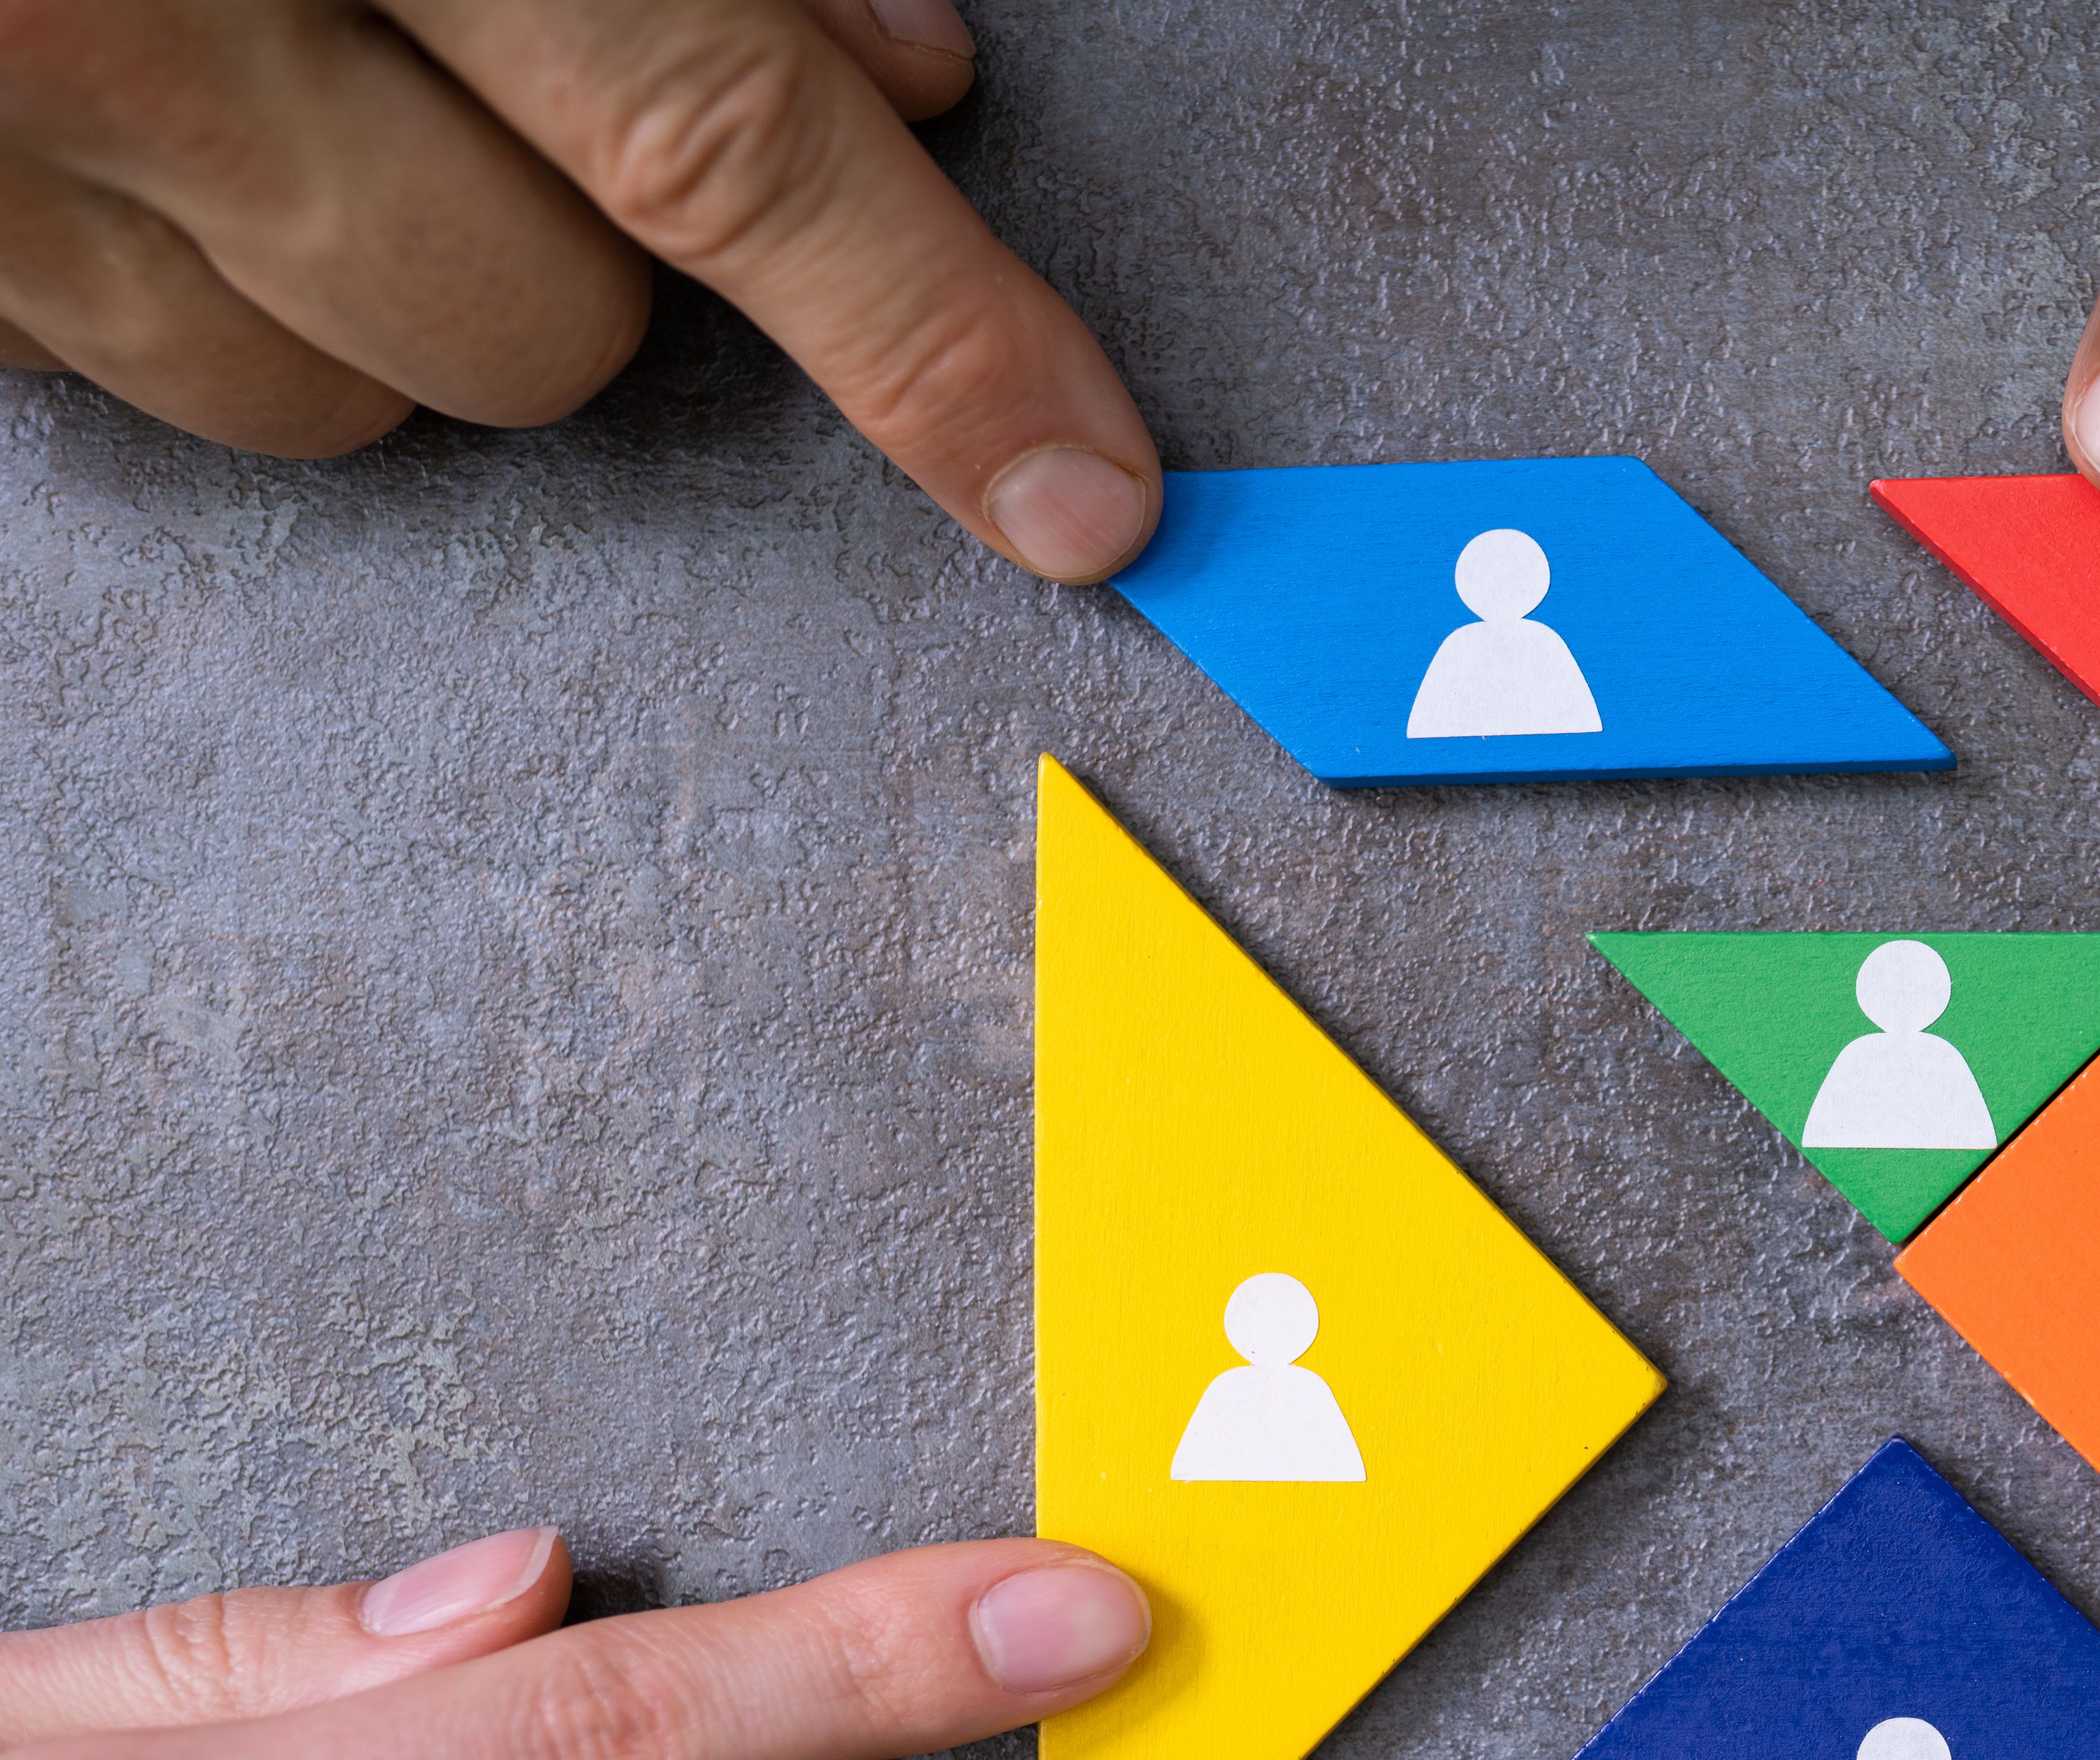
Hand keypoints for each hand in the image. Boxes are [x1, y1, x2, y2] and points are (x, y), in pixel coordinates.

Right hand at [0, 0, 1158, 579]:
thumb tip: (895, 57)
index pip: (721, 145)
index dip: (933, 337)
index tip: (1087, 495)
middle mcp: (135, 18)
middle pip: (543, 327)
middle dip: (605, 240)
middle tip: (524, 63)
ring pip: (342, 398)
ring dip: (397, 273)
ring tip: (327, 65)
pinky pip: (137, 370)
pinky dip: (204, 278)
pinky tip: (155, 95)